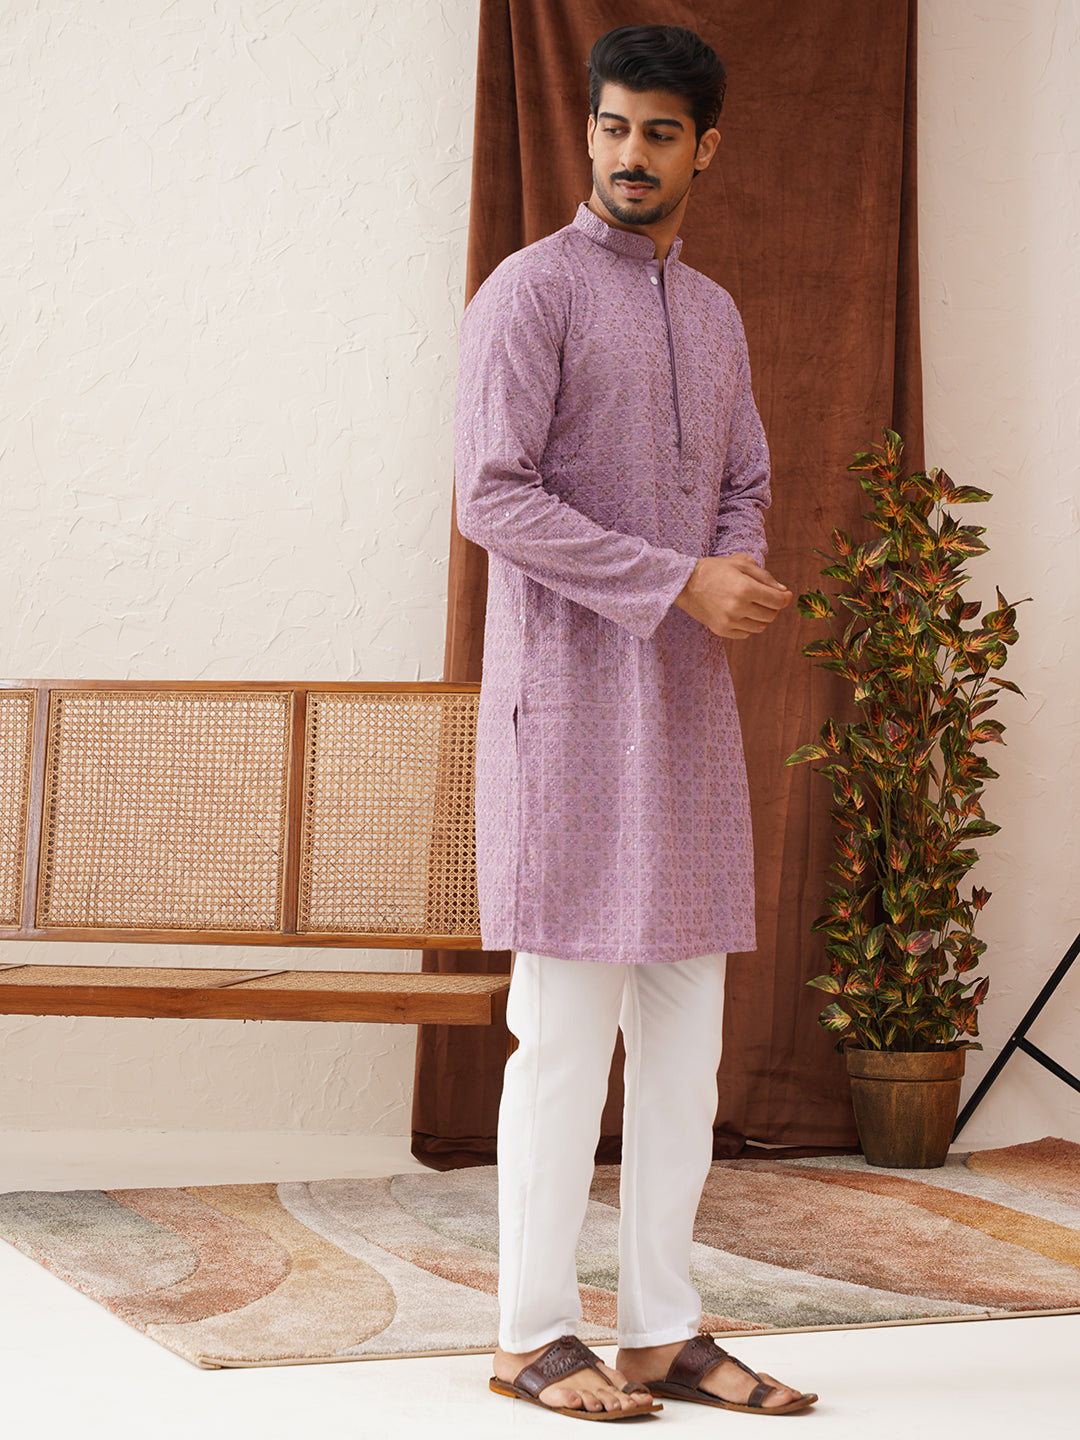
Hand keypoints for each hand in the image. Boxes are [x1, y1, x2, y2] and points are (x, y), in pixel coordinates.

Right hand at [673, 553, 791, 638]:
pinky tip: (740, 613)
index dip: (785, 598)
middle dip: (772, 606)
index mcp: (746, 588)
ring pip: (760, 627)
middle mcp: (738, 607)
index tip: (785, 595)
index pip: (778, 601)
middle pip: (771, 615)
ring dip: (760, 617)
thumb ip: (765, 577)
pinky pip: (746, 633)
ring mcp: (729, 621)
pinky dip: (747, 625)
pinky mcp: (721, 630)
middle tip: (765, 597)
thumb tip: (783, 592)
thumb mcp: (741, 563)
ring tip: (751, 605)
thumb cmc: (714, 569)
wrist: (685, 583)